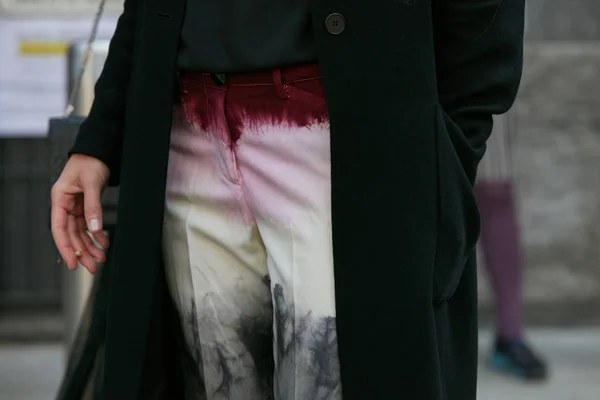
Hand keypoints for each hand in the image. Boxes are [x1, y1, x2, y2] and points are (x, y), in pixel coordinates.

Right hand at [51, 154, 110, 273]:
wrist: (99, 151)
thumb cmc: (90, 162)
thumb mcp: (91, 184)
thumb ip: (93, 207)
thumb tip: (94, 229)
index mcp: (60, 199)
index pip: (59, 229)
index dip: (66, 247)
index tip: (72, 263)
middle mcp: (65, 205)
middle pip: (71, 234)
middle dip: (82, 251)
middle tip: (92, 267)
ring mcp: (75, 207)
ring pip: (81, 232)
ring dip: (90, 246)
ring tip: (100, 259)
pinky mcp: (86, 206)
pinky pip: (89, 225)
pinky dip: (97, 235)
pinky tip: (104, 244)